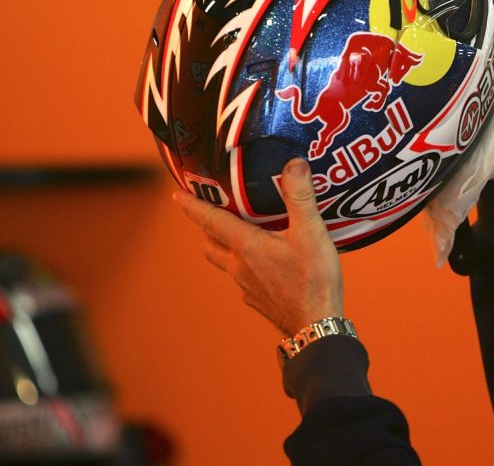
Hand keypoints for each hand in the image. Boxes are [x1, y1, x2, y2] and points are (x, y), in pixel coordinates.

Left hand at [173, 158, 342, 335]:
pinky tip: (265, 262)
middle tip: (211, 210)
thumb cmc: (313, 281)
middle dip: (206, 226)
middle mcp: (239, 266)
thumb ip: (300, 196)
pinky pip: (242, 278)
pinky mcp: (257, 299)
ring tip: (238, 231)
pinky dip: (244, 264)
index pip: (210, 221)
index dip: (192, 206)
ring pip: (224, 261)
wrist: (316, 328)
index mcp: (246, 246)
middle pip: (210, 243)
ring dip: (224, 245)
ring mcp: (246, 286)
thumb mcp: (311, 233)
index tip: (177, 195)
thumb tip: (293, 164)